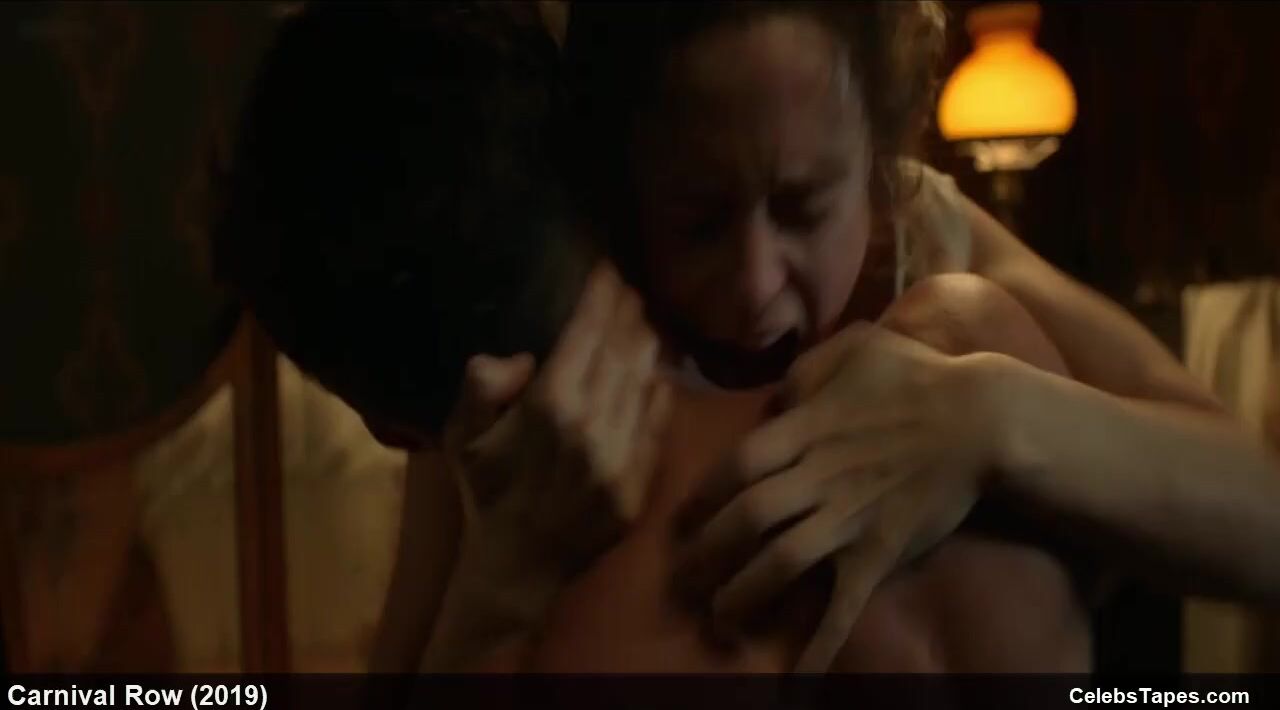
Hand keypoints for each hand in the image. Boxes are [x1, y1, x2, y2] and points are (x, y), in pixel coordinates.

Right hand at [444, 263, 671, 577]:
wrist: (517, 567)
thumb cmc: (485, 492)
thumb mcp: (460, 435)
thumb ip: (483, 385)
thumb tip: (525, 356)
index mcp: (547, 406)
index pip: (586, 332)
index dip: (601, 294)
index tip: (608, 269)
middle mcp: (592, 425)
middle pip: (623, 348)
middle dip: (627, 311)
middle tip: (629, 289)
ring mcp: (623, 456)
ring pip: (646, 380)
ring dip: (647, 344)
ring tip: (643, 322)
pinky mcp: (641, 482)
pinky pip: (659, 423)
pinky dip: (659, 390)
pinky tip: (654, 374)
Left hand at [675, 321, 999, 670]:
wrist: (983, 418)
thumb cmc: (917, 376)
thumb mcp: (852, 348)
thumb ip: (803, 372)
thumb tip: (773, 402)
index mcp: (805, 430)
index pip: (736, 465)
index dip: (703, 494)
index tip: (684, 517)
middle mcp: (817, 477)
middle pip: (745, 519)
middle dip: (706, 553)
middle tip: (682, 579)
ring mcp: (848, 518)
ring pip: (780, 563)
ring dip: (743, 595)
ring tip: (720, 619)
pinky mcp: (879, 551)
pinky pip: (843, 603)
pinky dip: (819, 643)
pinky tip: (796, 677)